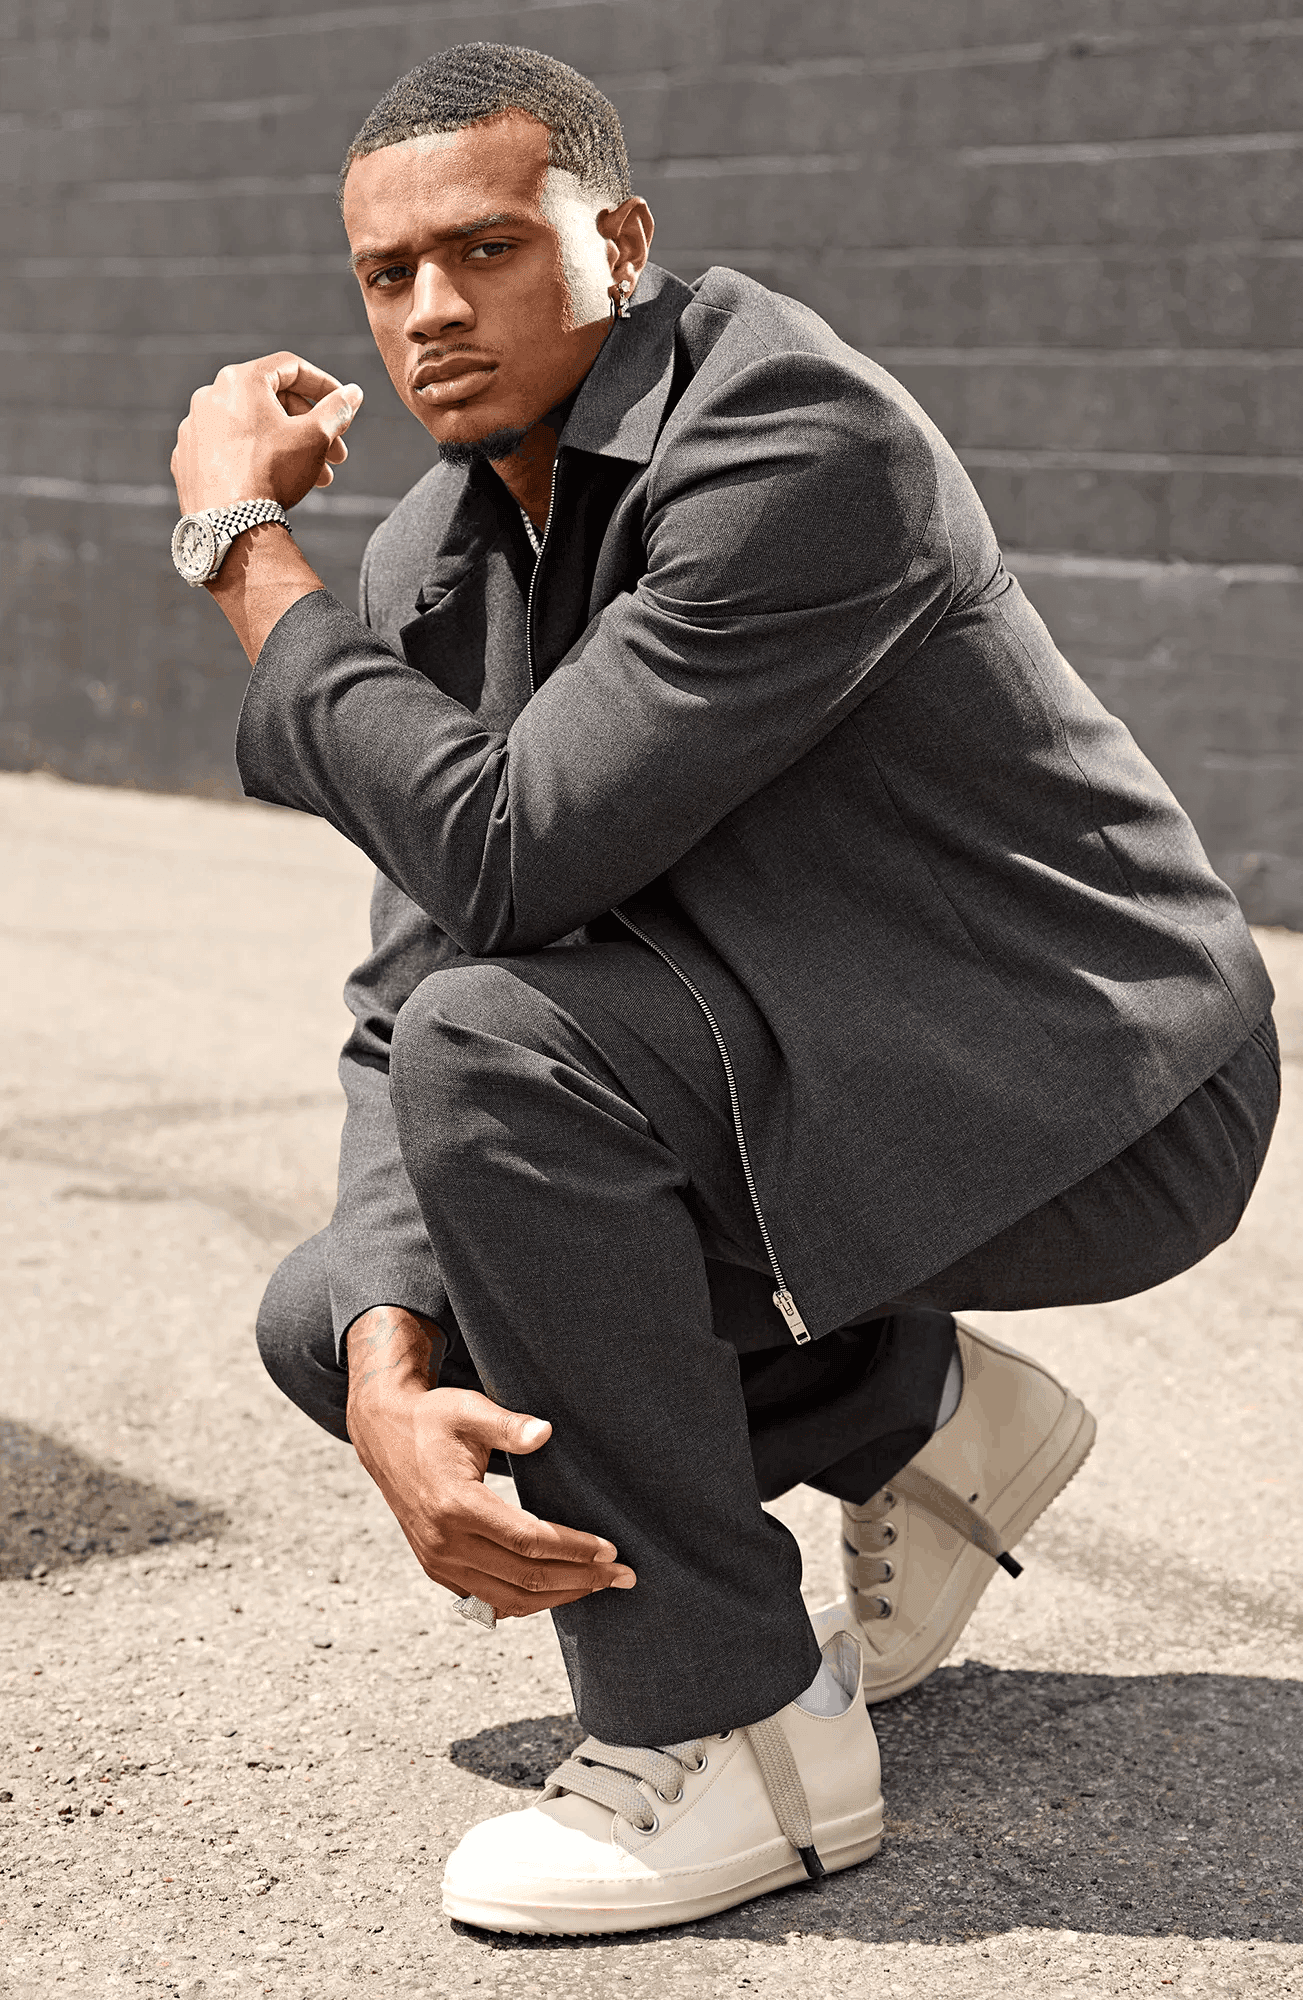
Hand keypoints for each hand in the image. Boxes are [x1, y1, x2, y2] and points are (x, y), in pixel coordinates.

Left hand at [170, 351, 363, 515]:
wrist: (228, 525)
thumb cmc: (273, 473)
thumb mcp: (315, 437)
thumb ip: (337, 410)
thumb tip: (353, 394)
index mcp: (239, 380)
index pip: (290, 368)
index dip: (324, 384)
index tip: (343, 405)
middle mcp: (209, 396)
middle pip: (270, 401)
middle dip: (309, 426)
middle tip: (337, 454)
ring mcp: (193, 429)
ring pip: (250, 429)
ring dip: (286, 447)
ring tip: (315, 476)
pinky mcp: (185, 459)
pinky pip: (226, 451)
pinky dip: (252, 460)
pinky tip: (273, 482)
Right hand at [345, 1309, 636, 1618]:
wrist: (383, 1435)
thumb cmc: (433, 1418)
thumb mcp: (469, 1409)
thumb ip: (508, 1425)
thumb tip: (546, 1433)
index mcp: (456, 1505)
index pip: (528, 1541)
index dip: (574, 1550)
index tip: (611, 1550)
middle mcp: (444, 1542)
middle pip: (525, 1578)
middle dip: (580, 1580)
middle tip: (623, 1576)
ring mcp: (438, 1561)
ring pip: (508, 1600)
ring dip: (558, 1598)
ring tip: (598, 1586)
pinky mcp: (436, 1569)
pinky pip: (487, 1600)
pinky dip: (525, 1602)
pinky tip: (557, 1590)